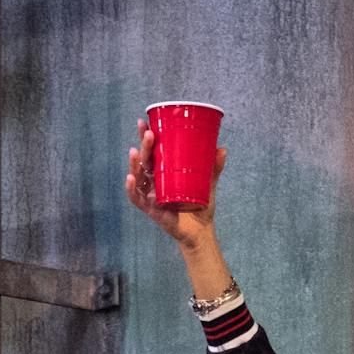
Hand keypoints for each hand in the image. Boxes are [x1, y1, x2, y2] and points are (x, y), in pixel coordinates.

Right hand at [126, 116, 222, 247]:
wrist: (201, 231)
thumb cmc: (201, 207)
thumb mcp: (208, 184)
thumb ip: (213, 168)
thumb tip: (222, 149)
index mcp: (164, 172)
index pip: (152, 151)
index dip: (146, 137)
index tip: (145, 122)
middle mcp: (154, 181)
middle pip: (144, 160)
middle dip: (144, 145)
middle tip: (149, 133)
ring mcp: (151, 194)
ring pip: (138, 176)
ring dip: (134, 164)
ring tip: (135, 151)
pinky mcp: (150, 209)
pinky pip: (137, 198)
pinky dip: (132, 189)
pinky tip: (131, 178)